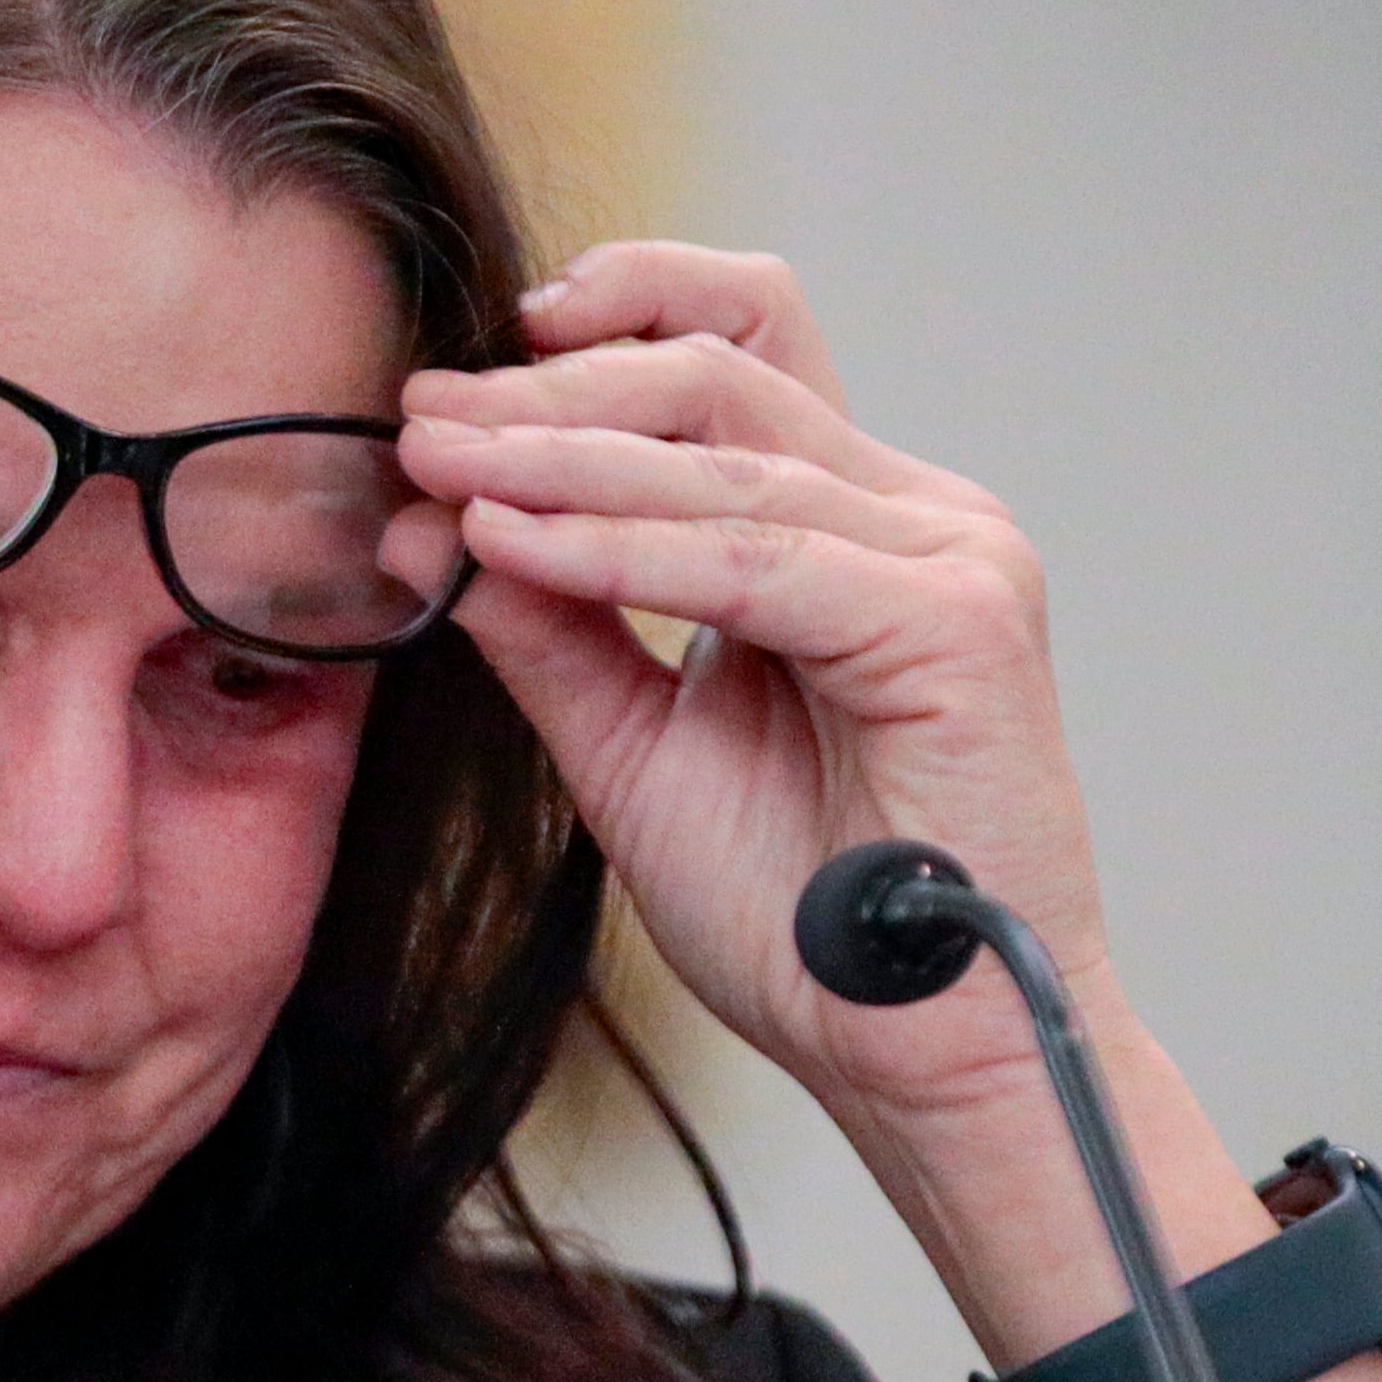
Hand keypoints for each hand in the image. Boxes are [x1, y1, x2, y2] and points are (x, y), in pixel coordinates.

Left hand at [404, 243, 1101, 1126]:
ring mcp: (953, 559)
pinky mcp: (959, 624)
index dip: (610, 326)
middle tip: (423, 421)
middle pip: (726, 373)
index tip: (456, 384)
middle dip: (554, 389)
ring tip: (441, 468)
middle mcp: (918, 516)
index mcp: (856, 526)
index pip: (739, 352)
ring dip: (562, 456)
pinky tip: (516, 543)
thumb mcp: (633, 746)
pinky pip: (758, 562)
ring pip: (728, 459)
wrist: (918, 1056)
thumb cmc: (801, 917)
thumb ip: (551, 627)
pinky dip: (623, 549)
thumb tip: (428, 521)